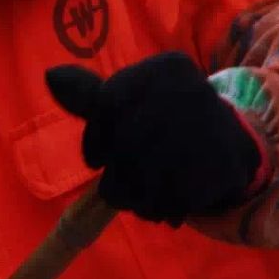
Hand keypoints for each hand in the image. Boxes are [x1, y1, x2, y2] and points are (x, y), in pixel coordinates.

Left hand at [45, 54, 264, 224]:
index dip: (95, 140)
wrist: (227, 143)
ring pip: (149, 176)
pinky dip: (159, 209)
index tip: (96, 160)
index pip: (109, 103)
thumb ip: (90, 96)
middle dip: (115, 177)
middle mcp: (192, 89)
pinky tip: (163, 205)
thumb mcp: (130, 100)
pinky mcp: (222, 165)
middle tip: (117, 189)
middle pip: (128, 144)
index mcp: (165, 68)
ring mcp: (210, 128)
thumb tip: (51, 76)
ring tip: (139, 199)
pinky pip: (173, 197)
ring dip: (135, 198)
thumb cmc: (163, 121)